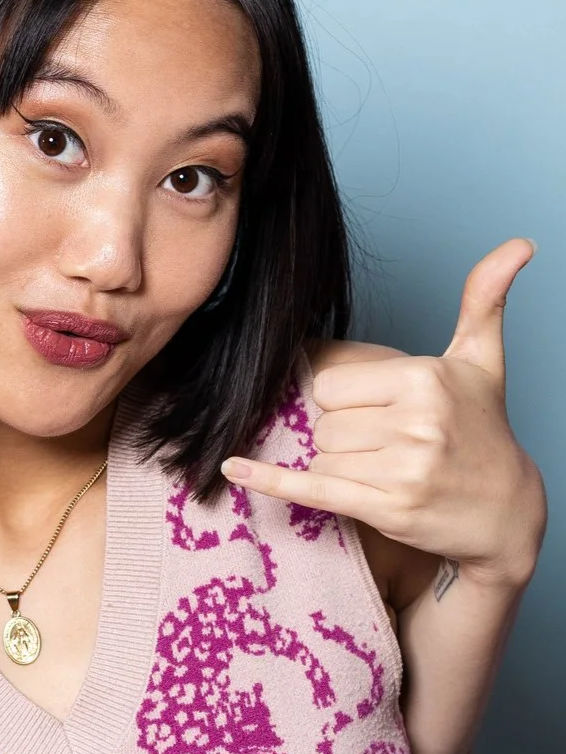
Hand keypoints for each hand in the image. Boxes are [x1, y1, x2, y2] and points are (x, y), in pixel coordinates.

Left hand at [222, 238, 545, 588]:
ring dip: (340, 468)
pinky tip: (233, 467)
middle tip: (388, 446)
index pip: (330, 385)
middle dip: (344, 436)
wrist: (506, 511)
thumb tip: (519, 243)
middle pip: (323, 424)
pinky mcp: (388, 509)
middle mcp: (416, 422)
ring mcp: (403, 470)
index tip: (380, 413)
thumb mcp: (481, 360)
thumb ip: (484, 299)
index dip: (346, 402)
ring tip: (385, 471)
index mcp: (424, 378)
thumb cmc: (484, 429)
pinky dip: (270, 481)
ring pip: (320, 458)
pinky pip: (312, 488)